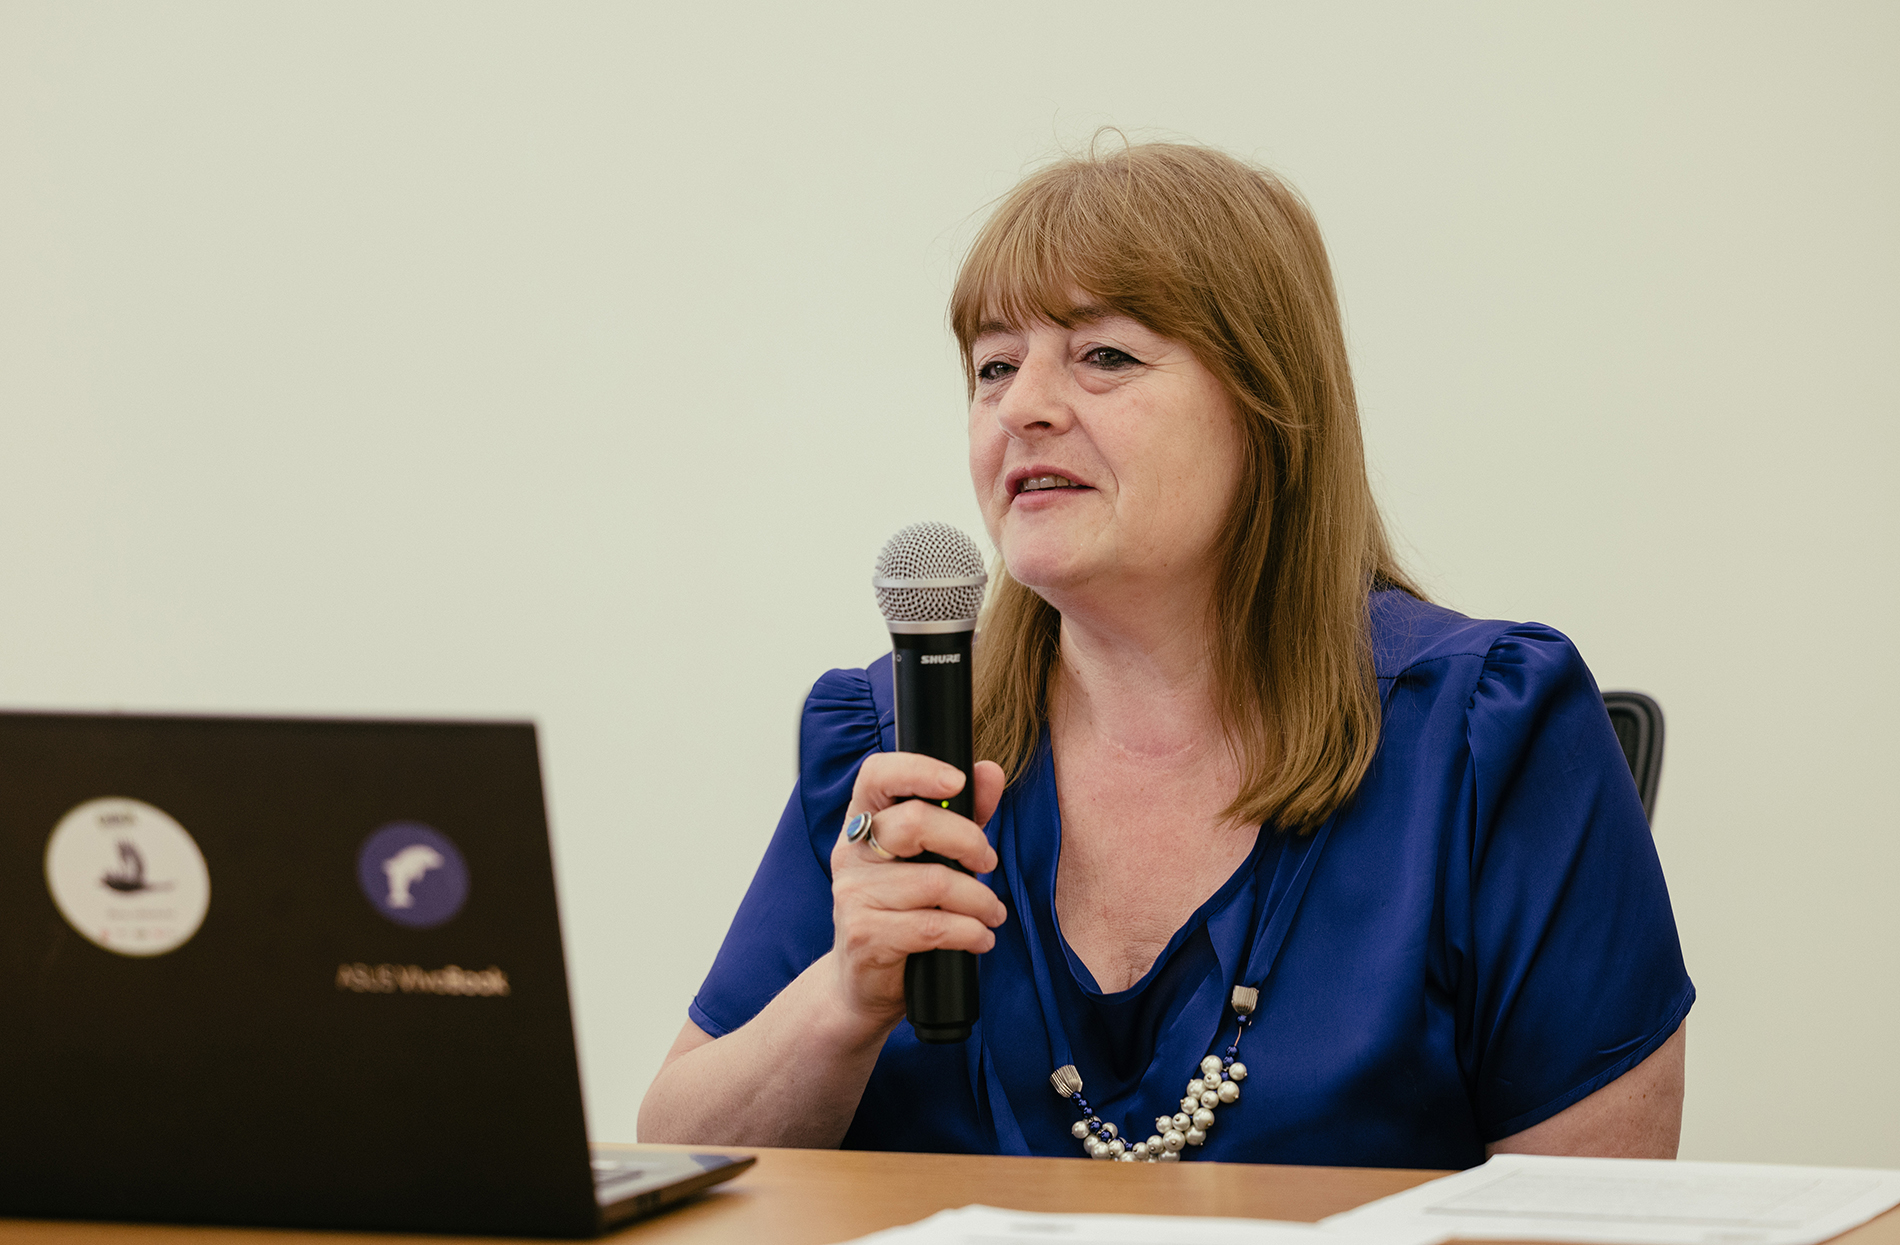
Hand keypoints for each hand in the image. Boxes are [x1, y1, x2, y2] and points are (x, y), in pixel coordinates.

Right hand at [828, 753, 1006, 1029]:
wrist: (861, 983)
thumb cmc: (902, 912)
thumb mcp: (931, 858)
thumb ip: (962, 815)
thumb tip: (990, 772)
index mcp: (862, 822)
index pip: (877, 775)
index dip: (918, 769)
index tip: (958, 782)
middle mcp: (851, 854)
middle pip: (914, 823)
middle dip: (968, 840)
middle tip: (987, 863)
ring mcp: (853, 895)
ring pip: (935, 882)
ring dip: (980, 900)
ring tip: (992, 913)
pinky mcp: (866, 936)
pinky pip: (934, 926)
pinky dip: (970, 932)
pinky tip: (979, 938)